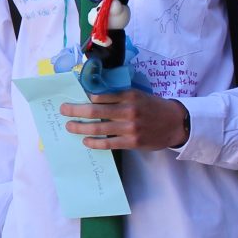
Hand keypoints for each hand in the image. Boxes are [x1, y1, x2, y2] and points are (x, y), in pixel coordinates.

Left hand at [60, 89, 188, 150]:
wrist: (175, 123)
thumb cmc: (152, 107)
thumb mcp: (138, 95)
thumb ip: (118, 96)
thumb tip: (93, 97)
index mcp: (128, 95)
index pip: (100, 95)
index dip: (83, 97)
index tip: (72, 97)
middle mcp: (128, 110)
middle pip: (94, 110)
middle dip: (75, 110)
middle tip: (63, 110)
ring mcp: (130, 127)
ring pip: (98, 128)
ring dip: (80, 127)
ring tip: (69, 126)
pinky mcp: (132, 142)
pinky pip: (108, 143)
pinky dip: (94, 142)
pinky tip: (85, 141)